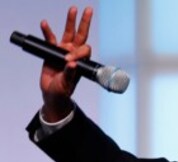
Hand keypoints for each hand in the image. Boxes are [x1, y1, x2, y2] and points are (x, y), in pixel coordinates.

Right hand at [39, 6, 93, 121]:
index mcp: (82, 60)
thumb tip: (71, 64)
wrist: (53, 92)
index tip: (68, 61)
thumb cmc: (63, 90)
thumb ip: (70, 74)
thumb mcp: (67, 83)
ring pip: (68, 33)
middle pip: (81, 35)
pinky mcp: (53, 51)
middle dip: (85, 22)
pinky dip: (47, 31)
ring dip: (70, 21)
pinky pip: (50, 38)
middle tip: (88, 10)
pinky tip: (44, 23)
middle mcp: (75, 53)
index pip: (84, 49)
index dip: (78, 52)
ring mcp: (64, 50)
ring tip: (72, 9)